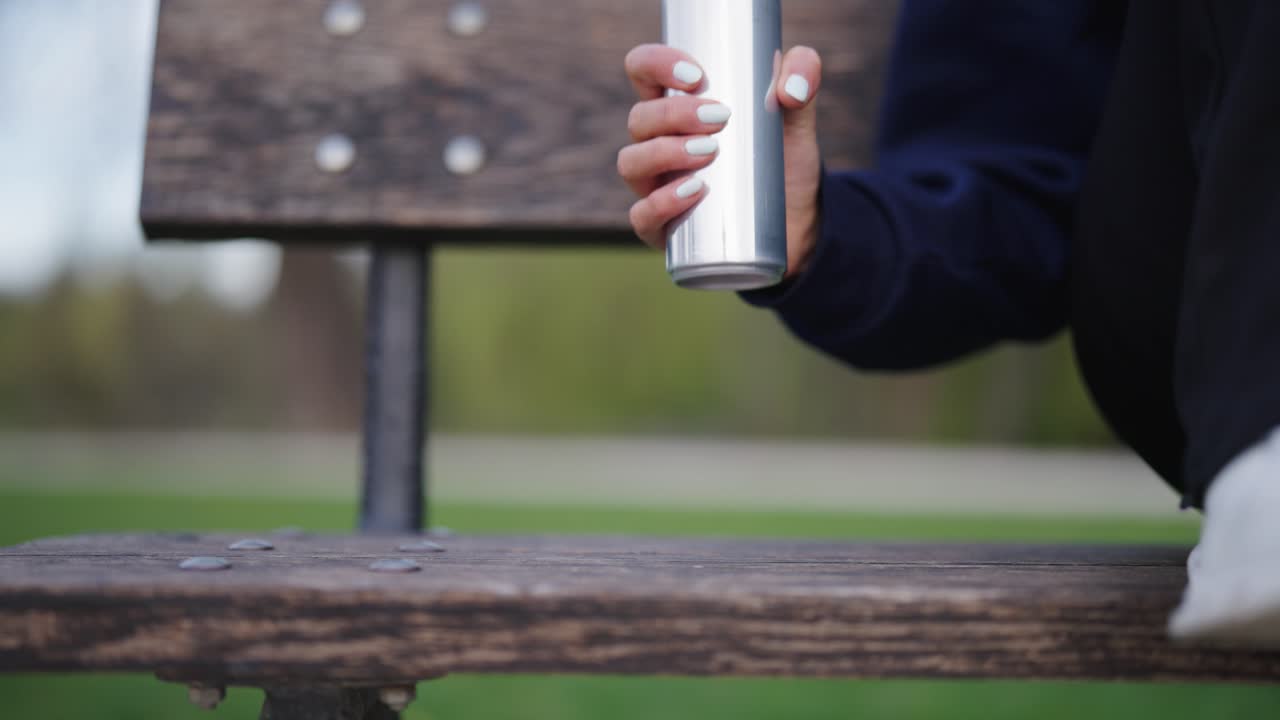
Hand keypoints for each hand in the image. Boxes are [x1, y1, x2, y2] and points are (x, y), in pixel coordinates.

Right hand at [619, 43, 822, 278]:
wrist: (794, 221)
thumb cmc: (781, 159)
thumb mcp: (797, 115)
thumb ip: (802, 77)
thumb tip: (790, 88)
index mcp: (676, 106)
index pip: (643, 71)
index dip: (656, 64)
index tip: (696, 75)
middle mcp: (656, 143)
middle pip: (639, 118)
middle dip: (674, 113)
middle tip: (720, 117)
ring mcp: (654, 186)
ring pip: (631, 162)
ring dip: (664, 152)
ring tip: (709, 152)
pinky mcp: (662, 226)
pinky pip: (641, 215)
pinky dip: (662, 202)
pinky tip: (694, 191)